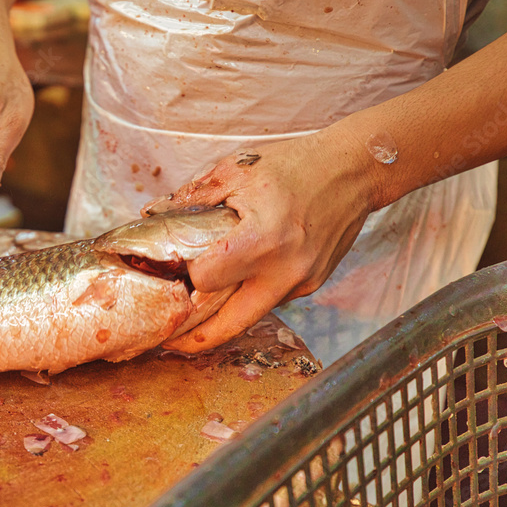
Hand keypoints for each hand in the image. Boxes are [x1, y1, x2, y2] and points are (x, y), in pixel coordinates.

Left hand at [147, 131, 376, 352]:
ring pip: (250, 316)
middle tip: (167, 341)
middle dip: (195, 339)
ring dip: (222, 319)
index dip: (186, 278)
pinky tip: (234, 284)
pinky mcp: (311, 286)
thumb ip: (192, 197)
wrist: (354, 169)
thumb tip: (152, 214)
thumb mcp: (236, 170)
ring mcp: (301, 283)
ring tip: (192, 317)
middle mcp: (285, 271)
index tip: (174, 272)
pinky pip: (270, 300)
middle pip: (229, 326)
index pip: (207, 280)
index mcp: (263, 240)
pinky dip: (248, 297)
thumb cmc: (294, 165)